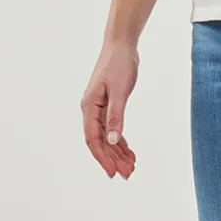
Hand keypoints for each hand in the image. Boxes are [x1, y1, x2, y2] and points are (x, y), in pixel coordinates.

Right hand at [82, 40, 138, 177]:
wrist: (121, 45)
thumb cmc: (119, 64)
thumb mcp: (119, 91)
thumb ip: (116, 117)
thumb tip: (114, 141)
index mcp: (89, 108)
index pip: (93, 140)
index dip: (103, 158)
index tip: (113, 173)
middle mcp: (91, 111)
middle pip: (100, 142)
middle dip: (113, 159)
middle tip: (128, 174)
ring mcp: (99, 109)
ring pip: (107, 138)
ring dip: (118, 153)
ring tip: (131, 168)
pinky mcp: (109, 106)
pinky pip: (113, 129)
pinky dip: (121, 142)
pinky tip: (130, 153)